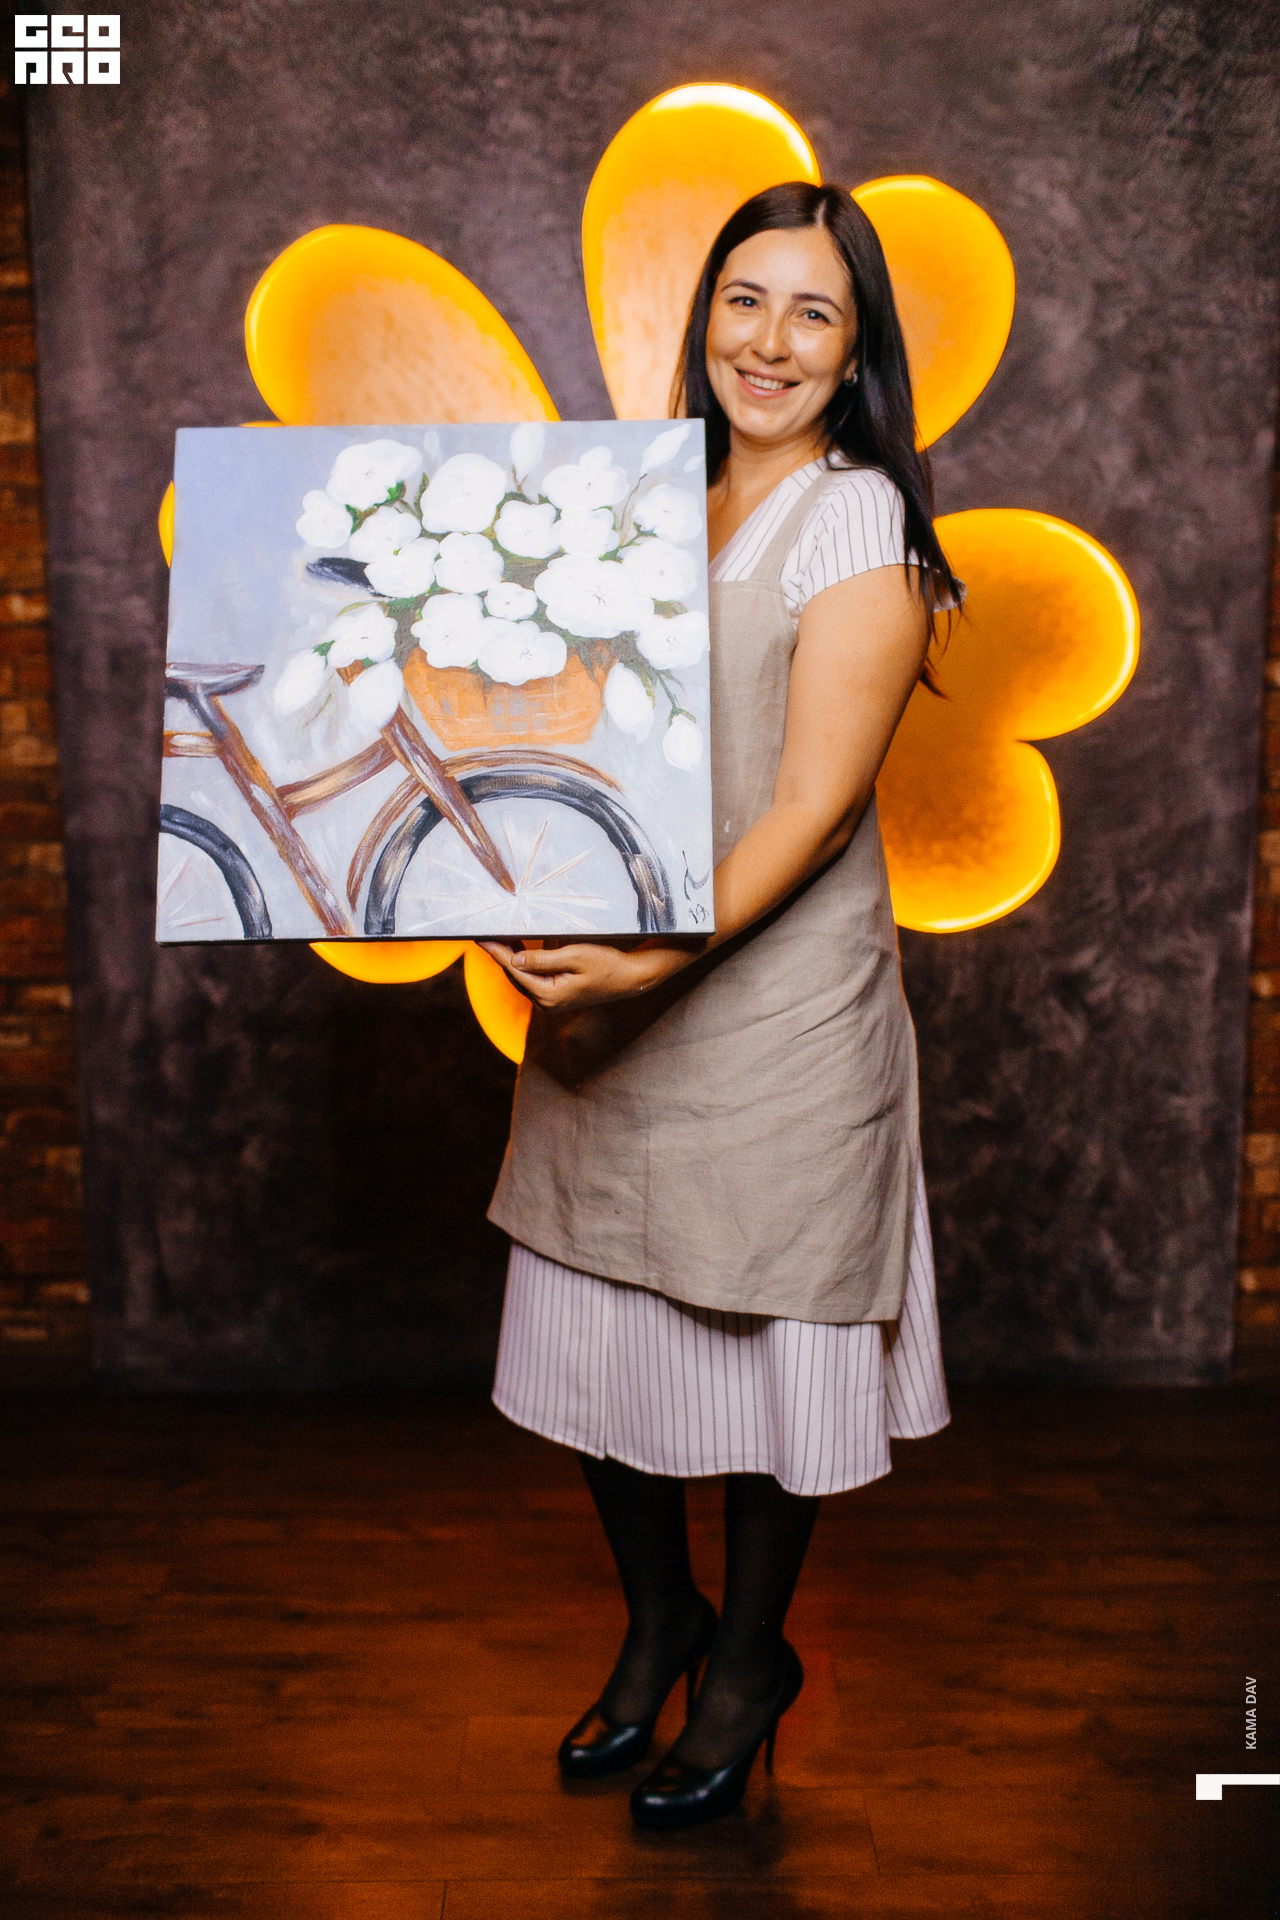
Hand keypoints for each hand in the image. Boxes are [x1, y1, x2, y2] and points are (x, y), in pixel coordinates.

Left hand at [477, 938, 698, 1011]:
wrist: (630, 978)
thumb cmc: (606, 964)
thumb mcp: (574, 956)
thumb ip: (542, 959)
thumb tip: (514, 959)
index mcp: (548, 995)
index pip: (514, 969)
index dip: (496, 951)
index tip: (481, 938)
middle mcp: (546, 1003)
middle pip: (515, 975)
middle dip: (501, 953)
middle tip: (487, 933)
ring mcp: (551, 1002)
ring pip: (522, 977)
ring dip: (511, 958)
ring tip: (499, 937)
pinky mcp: (556, 996)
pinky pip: (533, 978)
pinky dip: (525, 963)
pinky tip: (519, 949)